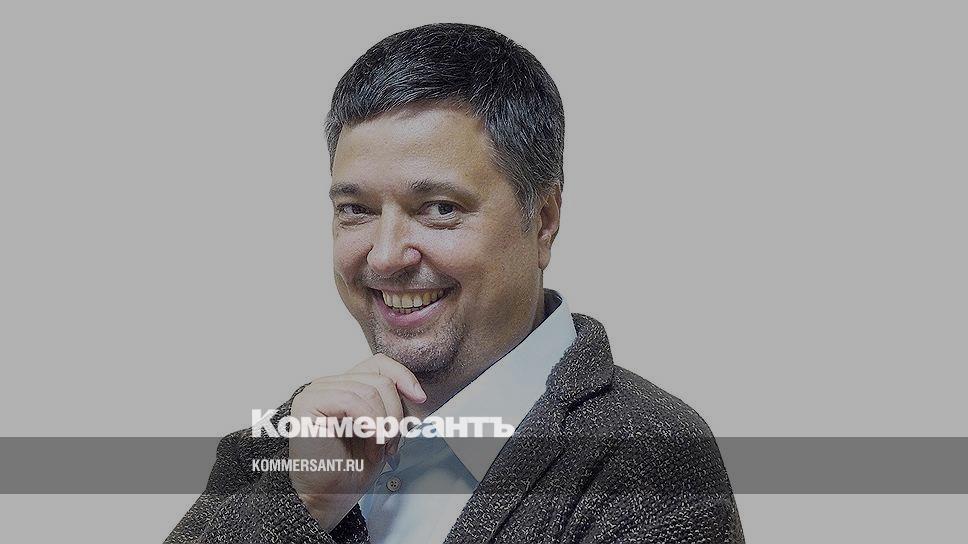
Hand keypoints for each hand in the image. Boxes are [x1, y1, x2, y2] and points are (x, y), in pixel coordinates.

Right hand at [288, 353, 426, 531]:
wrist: (330, 496)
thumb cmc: (352, 468)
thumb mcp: (384, 429)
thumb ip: (394, 405)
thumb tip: (417, 393)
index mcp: (347, 386)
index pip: (379, 363)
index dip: (403, 377)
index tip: (420, 399)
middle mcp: (330, 385)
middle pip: (379, 379)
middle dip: (395, 414)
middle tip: (391, 443)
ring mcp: (317, 392)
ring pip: (369, 391)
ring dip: (383, 425)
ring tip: (378, 448)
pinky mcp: (308, 403)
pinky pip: (350, 401)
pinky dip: (368, 424)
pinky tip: (369, 443)